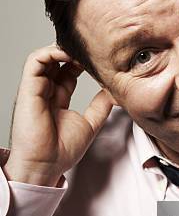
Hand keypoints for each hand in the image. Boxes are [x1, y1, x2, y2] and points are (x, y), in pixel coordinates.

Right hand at [3, 43, 113, 186]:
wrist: (45, 166)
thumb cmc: (61, 152)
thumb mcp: (90, 124)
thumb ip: (99, 106)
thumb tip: (112, 92)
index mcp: (57, 99)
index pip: (68, 72)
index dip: (82, 62)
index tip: (100, 60)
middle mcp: (46, 92)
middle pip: (57, 61)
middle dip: (74, 52)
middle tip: (93, 50)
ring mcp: (37, 89)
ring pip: (45, 57)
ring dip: (63, 49)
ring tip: (81, 50)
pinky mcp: (29, 88)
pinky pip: (35, 61)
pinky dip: (51, 52)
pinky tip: (69, 54)